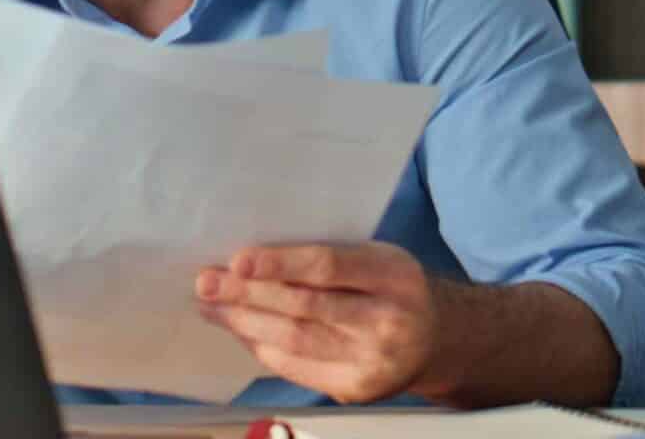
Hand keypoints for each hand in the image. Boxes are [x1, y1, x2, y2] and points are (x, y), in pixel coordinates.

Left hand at [195, 243, 443, 404]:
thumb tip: (252, 259)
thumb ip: (328, 256)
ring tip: (212, 306)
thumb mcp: (377, 257)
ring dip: (244, 323)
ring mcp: (372, 361)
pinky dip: (262, 348)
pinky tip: (241, 331)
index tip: (238, 260)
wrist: (437, 339)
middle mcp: (386, 321)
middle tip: (207, 282)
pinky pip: (297, 367)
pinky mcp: (356, 389)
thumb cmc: (393, 287)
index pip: (327, 268)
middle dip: (247, 295)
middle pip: (304, 308)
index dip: (279, 264)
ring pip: (294, 341)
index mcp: (392, 275)